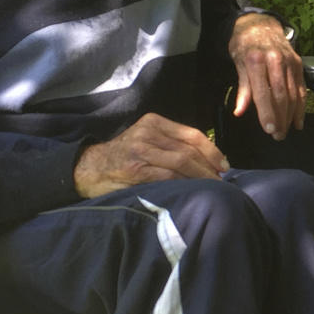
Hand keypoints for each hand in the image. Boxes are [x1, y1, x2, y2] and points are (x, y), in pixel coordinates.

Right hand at [74, 112, 228, 198]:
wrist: (88, 168)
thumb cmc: (123, 157)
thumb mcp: (146, 140)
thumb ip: (170, 144)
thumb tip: (208, 160)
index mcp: (153, 122)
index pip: (192, 135)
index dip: (212, 151)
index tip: (224, 166)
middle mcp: (147, 132)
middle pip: (189, 149)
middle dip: (209, 167)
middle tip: (222, 181)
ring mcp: (140, 150)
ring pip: (181, 162)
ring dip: (201, 177)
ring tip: (211, 187)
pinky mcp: (135, 169)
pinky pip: (168, 176)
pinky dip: (184, 184)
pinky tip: (193, 191)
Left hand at [229, 13, 305, 140]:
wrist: (261, 23)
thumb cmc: (245, 45)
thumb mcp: (238, 63)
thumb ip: (243, 88)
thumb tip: (239, 112)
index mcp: (256, 60)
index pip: (263, 92)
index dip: (267, 113)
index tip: (269, 130)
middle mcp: (276, 60)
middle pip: (281, 95)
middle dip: (280, 118)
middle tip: (278, 136)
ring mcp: (290, 62)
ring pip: (293, 94)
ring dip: (290, 116)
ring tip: (286, 131)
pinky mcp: (298, 64)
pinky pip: (301, 88)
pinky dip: (301, 106)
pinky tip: (297, 121)